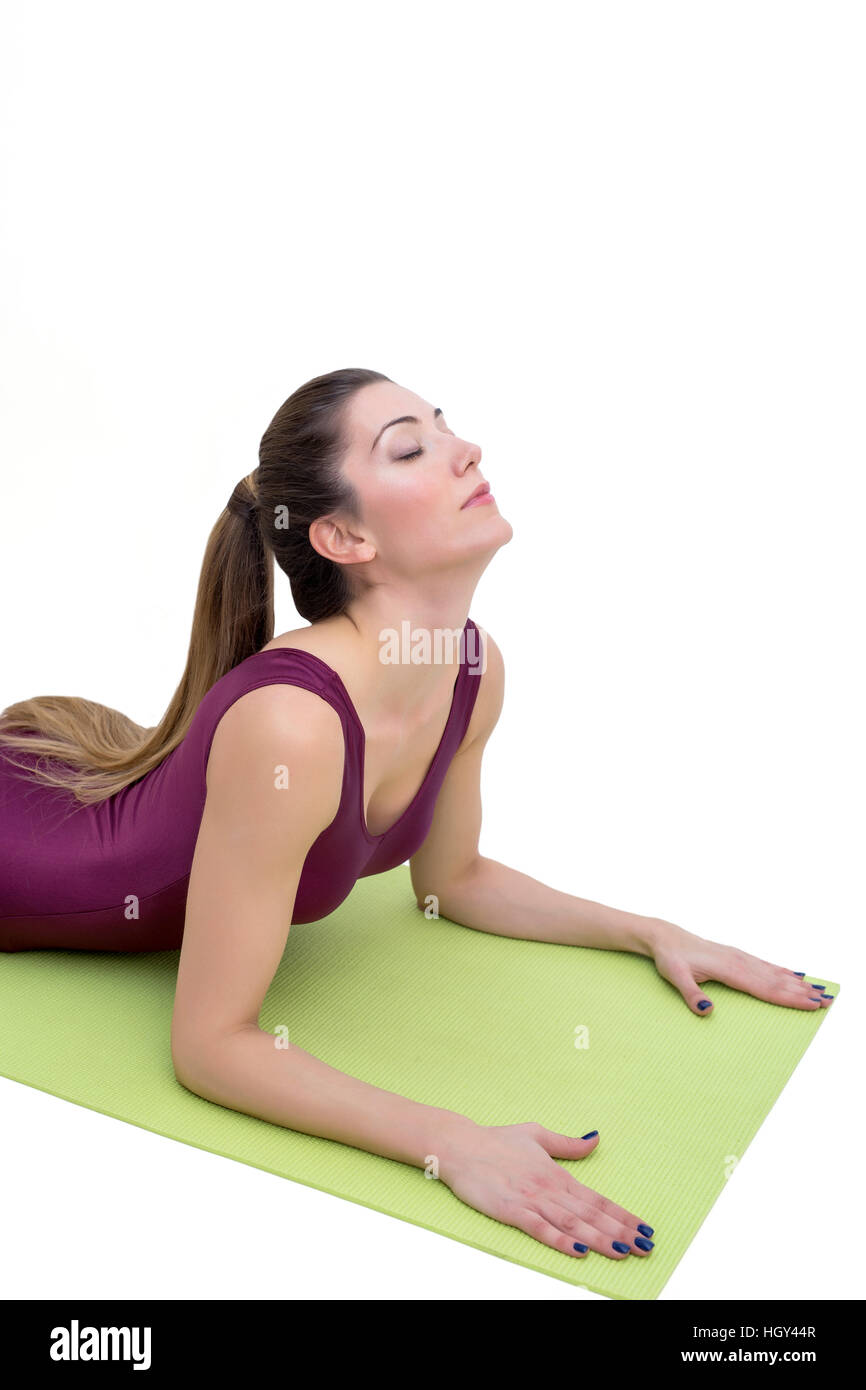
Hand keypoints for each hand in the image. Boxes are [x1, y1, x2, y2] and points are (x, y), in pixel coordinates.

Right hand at [436, 1121, 654, 1260]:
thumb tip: (596, 1139)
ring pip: (573, 1223)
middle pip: (591, 1214)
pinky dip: (561, 1240)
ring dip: (600, 1239)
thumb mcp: (537, 1134)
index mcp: (557, 1173)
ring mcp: (531, 1199)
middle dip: (621, 1232)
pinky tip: (579, 1250)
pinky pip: (540, 1228)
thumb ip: (568, 1144)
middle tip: (646, 1248)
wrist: (460, 1145)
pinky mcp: (511, 1210)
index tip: (645, 1228)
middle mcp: (549, 1188)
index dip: (624, 1215)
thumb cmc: (497, 1140)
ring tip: (624, 1252)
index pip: (598, 1198)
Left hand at [646, 918, 834, 1015]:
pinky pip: (765, 965)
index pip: (765, 988)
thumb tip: (707, 1010)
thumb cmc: (670, 958)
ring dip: (797, 983)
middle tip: (827, 1002)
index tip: (810, 1005)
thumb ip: (690, 994)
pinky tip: (795, 976)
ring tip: (819, 991)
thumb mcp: (674, 976)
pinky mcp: (737, 956)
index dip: (789, 998)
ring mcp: (739, 957)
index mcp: (729, 969)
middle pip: (776, 981)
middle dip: (802, 992)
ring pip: (774, 972)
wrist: (665, 938)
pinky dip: (783, 972)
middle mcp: (739, 961)